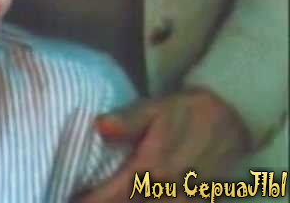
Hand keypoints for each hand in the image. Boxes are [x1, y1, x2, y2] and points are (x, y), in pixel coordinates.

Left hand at [75, 89, 251, 202]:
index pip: (112, 195)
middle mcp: (165, 191)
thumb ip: (126, 120)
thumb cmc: (185, 112)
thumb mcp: (154, 107)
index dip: (89, 201)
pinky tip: (130, 198)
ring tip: (98, 198)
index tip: (70, 199)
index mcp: (150, 168)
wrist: (231, 120)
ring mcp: (182, 201)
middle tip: (76, 197)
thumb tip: (99, 127)